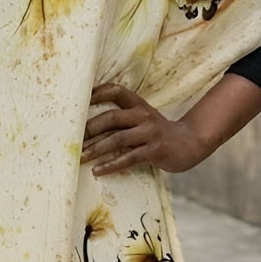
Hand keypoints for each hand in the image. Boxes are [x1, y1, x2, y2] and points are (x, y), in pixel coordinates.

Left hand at [81, 83, 205, 174]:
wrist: (189, 144)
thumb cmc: (157, 133)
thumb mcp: (142, 119)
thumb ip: (122, 118)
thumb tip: (86, 126)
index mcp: (138, 104)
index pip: (116, 90)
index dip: (96, 92)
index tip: (77, 100)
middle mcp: (143, 115)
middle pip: (112, 117)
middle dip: (90, 129)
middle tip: (71, 140)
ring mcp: (150, 132)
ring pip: (118, 138)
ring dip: (96, 149)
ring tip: (80, 158)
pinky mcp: (155, 150)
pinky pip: (129, 157)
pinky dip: (111, 164)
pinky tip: (98, 171)